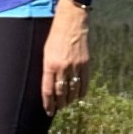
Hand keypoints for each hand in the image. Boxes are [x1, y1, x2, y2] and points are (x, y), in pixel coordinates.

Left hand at [41, 0, 89, 115]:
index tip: (48, 111)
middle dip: (59, 104)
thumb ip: (48, 69)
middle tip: (57, 109)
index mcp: (50, 64)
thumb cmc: (55, 36)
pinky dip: (81, 93)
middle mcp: (62, 67)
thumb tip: (49, 85)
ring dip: (69, 100)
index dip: (48, 103)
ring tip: (66, 104)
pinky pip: (84, 84)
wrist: (71, 22)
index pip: (48, 90)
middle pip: (61, 93)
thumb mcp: (46, 52)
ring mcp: (75, 66)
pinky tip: (78, 96)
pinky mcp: (86, 64)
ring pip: (73, 91)